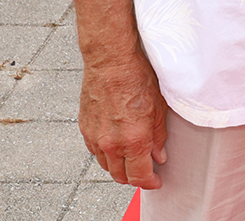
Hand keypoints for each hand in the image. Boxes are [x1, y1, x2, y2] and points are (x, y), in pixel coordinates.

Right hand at [80, 48, 167, 188]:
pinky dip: (106, 154)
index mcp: (133, 140)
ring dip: (119, 167)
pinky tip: (116, 144)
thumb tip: (159, 154)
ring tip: (132, 158)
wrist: (111, 62)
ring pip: (106, 166)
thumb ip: (159, 135)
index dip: (150, 182)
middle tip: (146, 171)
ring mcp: (96, 138)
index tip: (156, 181)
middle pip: (121, 176)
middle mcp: (112, 144)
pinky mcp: (85, 129)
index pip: (140, 176)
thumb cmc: (137, 77)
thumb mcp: (159, 106)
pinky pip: (95, 151)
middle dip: (135, 177)